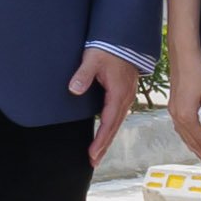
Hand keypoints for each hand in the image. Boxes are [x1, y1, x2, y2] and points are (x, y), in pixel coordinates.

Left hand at [71, 45, 142, 170]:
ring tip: (97, 153)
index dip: (100, 140)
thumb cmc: (108, 48)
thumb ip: (83, 75)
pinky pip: (117, 115)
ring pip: (116, 122)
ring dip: (107, 138)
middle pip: (114, 128)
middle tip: (93, 162)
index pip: (108, 123)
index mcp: (118, 94)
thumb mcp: (92, 59)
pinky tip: (105, 133)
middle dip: (104, 145)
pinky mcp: (123, 93)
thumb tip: (74, 89)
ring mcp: (126, 96)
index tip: (92, 154)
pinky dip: (110, 127)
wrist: (123, 38)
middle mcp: (125, 98)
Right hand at [167, 56, 200, 168]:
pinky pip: (181, 131)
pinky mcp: (173, 108)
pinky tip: (193, 143)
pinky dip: (189, 140)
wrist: (184, 58)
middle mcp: (177, 118)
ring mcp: (173, 113)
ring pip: (185, 138)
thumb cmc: (200, 75)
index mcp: (187, 117)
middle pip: (193, 142)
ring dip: (196, 150)